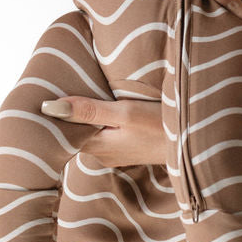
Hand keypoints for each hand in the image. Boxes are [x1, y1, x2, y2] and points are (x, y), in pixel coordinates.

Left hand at [40, 95, 166, 166]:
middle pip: (76, 132)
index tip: (46, 93)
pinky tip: (105, 109)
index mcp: (97, 146)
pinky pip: (105, 135)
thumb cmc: (162, 127)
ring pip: (91, 133)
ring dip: (87, 118)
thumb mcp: (125, 113)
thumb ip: (89, 110)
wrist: (195, 143)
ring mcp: (115, 155)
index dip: (55, 114)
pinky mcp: (127, 151)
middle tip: (61, 86)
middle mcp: (102, 155)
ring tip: (82, 93)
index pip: (63, 132)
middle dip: (70, 114)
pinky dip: (102, 122)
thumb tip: (50, 107)